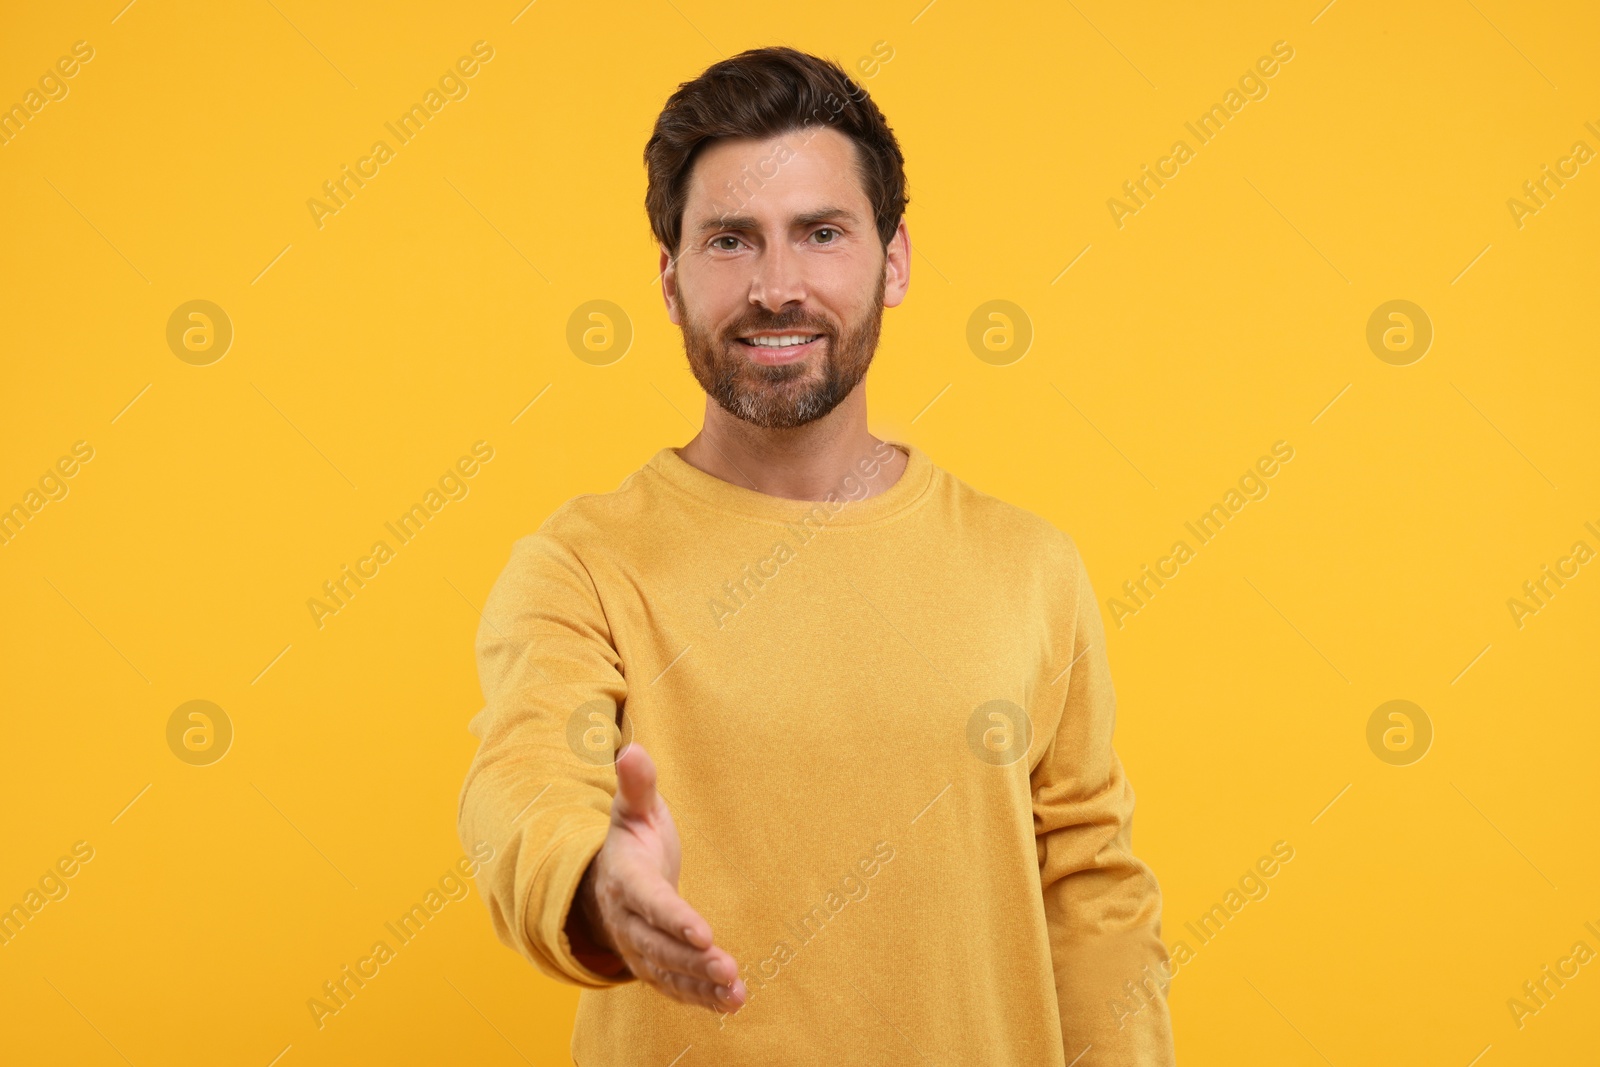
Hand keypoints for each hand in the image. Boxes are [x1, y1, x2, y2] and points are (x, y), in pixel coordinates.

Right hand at [574, 743, 746, 1012]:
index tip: (703, 932)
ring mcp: (638, 948)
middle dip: (692, 960)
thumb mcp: (632, 809)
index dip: (674, 918)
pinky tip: (732, 1002)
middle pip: (659, 946)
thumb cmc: (630, 839)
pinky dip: (701, 997)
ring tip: (736, 992)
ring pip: (668, 972)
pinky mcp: (653, 966)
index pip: (650, 902)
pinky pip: (675, 987)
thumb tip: (632, 749)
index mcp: (626, 880)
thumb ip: (637, 785)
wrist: (606, 881)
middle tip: (727, 966)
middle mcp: (628, 920)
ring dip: (701, 984)